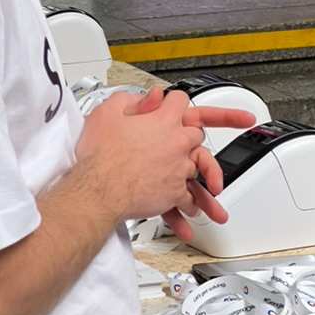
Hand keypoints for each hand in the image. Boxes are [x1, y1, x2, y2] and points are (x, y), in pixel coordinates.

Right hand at [76, 88, 254, 223]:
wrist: (97, 189)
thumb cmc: (100, 154)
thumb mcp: (109, 113)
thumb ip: (134, 101)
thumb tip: (152, 96)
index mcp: (164, 121)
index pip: (181, 102)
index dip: (180, 103)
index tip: (190, 101)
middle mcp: (177, 143)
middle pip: (197, 137)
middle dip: (197, 142)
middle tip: (207, 149)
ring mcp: (177, 169)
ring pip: (200, 173)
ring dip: (207, 188)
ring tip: (216, 207)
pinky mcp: (173, 192)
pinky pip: (187, 200)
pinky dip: (189, 209)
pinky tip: (192, 218)